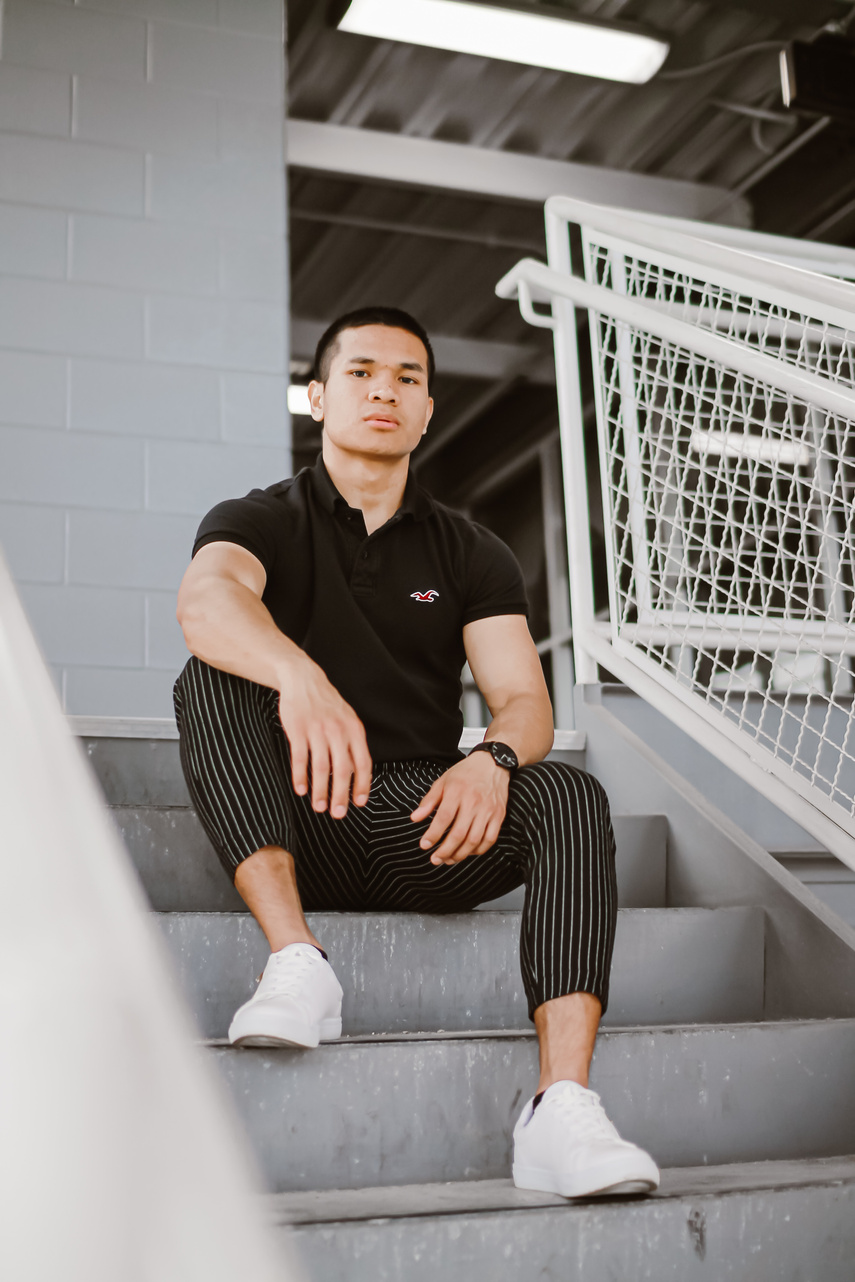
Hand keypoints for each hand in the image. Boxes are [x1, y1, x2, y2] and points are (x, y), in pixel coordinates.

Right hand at [277, 655, 371, 818]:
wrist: (303, 679)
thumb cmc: (326, 705)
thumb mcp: (347, 719)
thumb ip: (352, 744)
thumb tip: (357, 775)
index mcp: (354, 730)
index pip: (363, 763)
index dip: (362, 785)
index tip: (359, 803)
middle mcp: (338, 730)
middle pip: (342, 769)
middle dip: (341, 795)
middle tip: (338, 814)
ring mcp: (318, 730)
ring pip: (321, 766)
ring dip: (320, 790)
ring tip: (319, 807)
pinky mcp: (298, 729)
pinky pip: (300, 757)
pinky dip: (300, 776)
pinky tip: (300, 790)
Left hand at [410, 752, 509, 865]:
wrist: (493, 764)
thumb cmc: (466, 773)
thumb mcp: (443, 782)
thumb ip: (428, 801)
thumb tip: (415, 818)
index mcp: (457, 791)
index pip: (444, 818)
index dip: (433, 835)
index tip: (425, 845)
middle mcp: (474, 802)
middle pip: (459, 833)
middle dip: (445, 850)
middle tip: (435, 859)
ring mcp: (488, 810)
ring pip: (474, 840)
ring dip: (460, 854)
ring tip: (449, 859)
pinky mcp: (499, 815)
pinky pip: (489, 839)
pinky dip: (478, 850)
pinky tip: (467, 852)